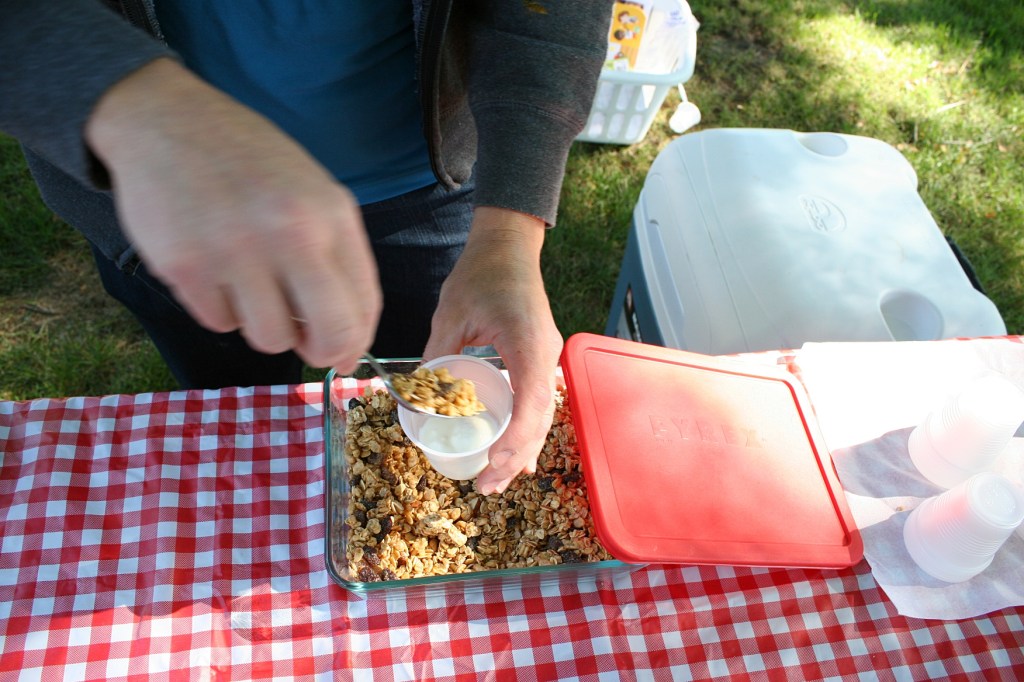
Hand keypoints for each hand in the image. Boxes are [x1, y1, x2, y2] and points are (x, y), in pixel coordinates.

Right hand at [85, 58, 381, 372]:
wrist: (164, 120)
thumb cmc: (249, 162)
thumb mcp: (311, 190)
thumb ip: (336, 258)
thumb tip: (347, 343)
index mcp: (330, 214)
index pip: (363, 304)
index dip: (356, 342)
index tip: (345, 353)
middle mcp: (289, 233)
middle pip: (329, 335)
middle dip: (322, 352)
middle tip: (307, 344)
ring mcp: (235, 252)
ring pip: (270, 339)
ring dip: (263, 324)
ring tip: (251, 284)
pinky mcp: (185, 267)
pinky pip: (219, 322)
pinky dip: (220, 307)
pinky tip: (213, 267)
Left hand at [422, 206, 562, 494]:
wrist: (508, 246)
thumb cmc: (481, 274)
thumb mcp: (451, 314)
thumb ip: (436, 357)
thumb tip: (414, 398)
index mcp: (528, 344)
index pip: (529, 404)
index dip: (514, 440)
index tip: (492, 464)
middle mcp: (546, 355)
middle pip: (538, 419)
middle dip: (514, 457)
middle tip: (486, 487)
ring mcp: (547, 358)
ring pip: (541, 416)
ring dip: (522, 450)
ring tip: (498, 480)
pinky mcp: (541, 359)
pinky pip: (538, 403)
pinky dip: (527, 431)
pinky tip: (516, 456)